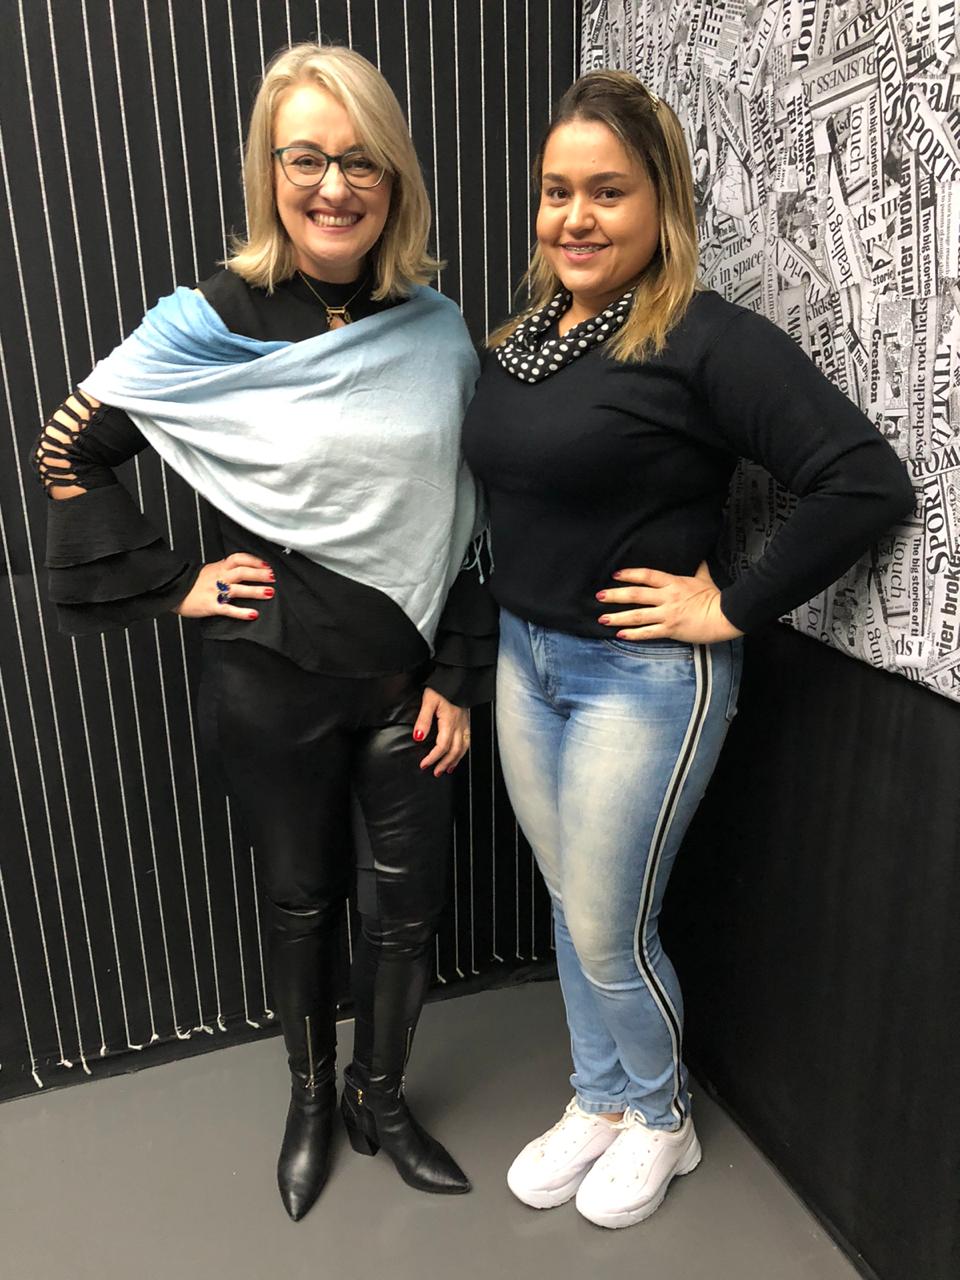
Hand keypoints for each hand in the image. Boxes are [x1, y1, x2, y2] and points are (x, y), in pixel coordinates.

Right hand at [174, 552, 274, 619]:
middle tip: (272, 577)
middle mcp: (218, 577)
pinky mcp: (211, 606)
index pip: (238, 559)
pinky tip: (253, 614)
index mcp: (219, 567)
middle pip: (241, 572)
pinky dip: (241, 612)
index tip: (266, 565)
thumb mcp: (209, 570)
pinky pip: (228, 609)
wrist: (173, 591)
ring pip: (238, 589)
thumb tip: (243, 567)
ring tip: (269, 593)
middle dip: (259, 574)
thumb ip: (225, 568)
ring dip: (255, 591)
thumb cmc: (192, 582)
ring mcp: (215, 592)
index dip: (254, 560)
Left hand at [412, 688, 470, 776]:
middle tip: (435, 772)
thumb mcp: (428, 700)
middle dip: (445, 763)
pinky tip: (459, 754)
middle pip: (454, 750)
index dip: (433, 758)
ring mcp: (465, 722)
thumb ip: (423, 719)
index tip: (424, 765)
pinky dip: (463, 751)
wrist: (458, 675)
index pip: (442, 746)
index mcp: (449, 720)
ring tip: (448, 769)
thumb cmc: (442, 685)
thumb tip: (418, 737)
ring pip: (463, 747)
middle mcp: (459, 724)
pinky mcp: (468, 720)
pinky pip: (468, 740)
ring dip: (455, 760)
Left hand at [596, 561, 742, 644]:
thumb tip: (700, 559)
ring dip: (618, 616)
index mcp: (674, 583)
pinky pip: (648, 632)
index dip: (630, 574)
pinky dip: (633, 634)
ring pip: (637, 615)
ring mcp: (668, 614)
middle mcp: (667, 597)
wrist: (726, 615)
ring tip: (603, 618)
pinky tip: (620, 634)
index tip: (615, 575)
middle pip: (636, 594)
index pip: (647, 575)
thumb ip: (698, 569)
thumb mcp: (705, 578)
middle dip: (615, 595)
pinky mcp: (671, 630)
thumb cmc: (716, 597)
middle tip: (599, 596)